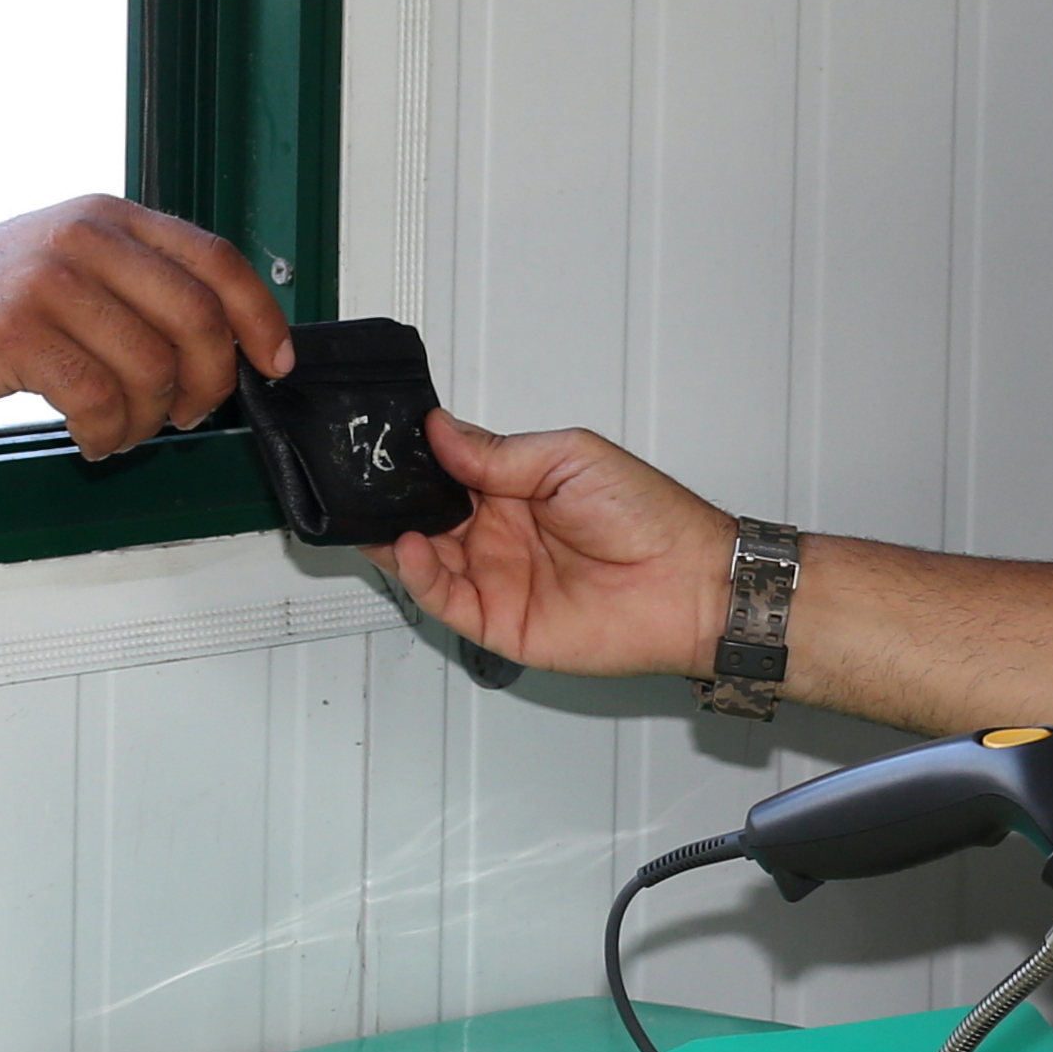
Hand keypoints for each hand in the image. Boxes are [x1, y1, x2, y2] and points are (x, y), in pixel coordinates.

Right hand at [0, 197, 291, 456]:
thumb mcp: (64, 266)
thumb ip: (136, 285)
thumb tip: (222, 340)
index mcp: (107, 217)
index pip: (217, 260)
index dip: (260, 318)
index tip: (274, 364)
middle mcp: (84, 236)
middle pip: (198, 319)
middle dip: (208, 384)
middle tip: (187, 414)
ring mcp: (48, 280)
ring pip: (152, 368)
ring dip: (148, 421)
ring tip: (121, 430)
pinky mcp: (15, 330)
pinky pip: (99, 400)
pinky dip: (107, 435)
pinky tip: (89, 439)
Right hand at [379, 415, 737, 679]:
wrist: (686, 582)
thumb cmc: (650, 517)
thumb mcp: (570, 456)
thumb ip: (498, 451)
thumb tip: (442, 429)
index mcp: (515, 488)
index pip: (445, 473)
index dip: (414, 462)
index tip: (383, 445)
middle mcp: (500, 534)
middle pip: (424, 517)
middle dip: (393, 501)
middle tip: (366, 482)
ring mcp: (496, 578)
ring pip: (423, 559)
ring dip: (394, 537)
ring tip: (380, 516)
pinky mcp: (498, 622)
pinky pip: (443, 600)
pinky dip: (417, 575)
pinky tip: (408, 549)